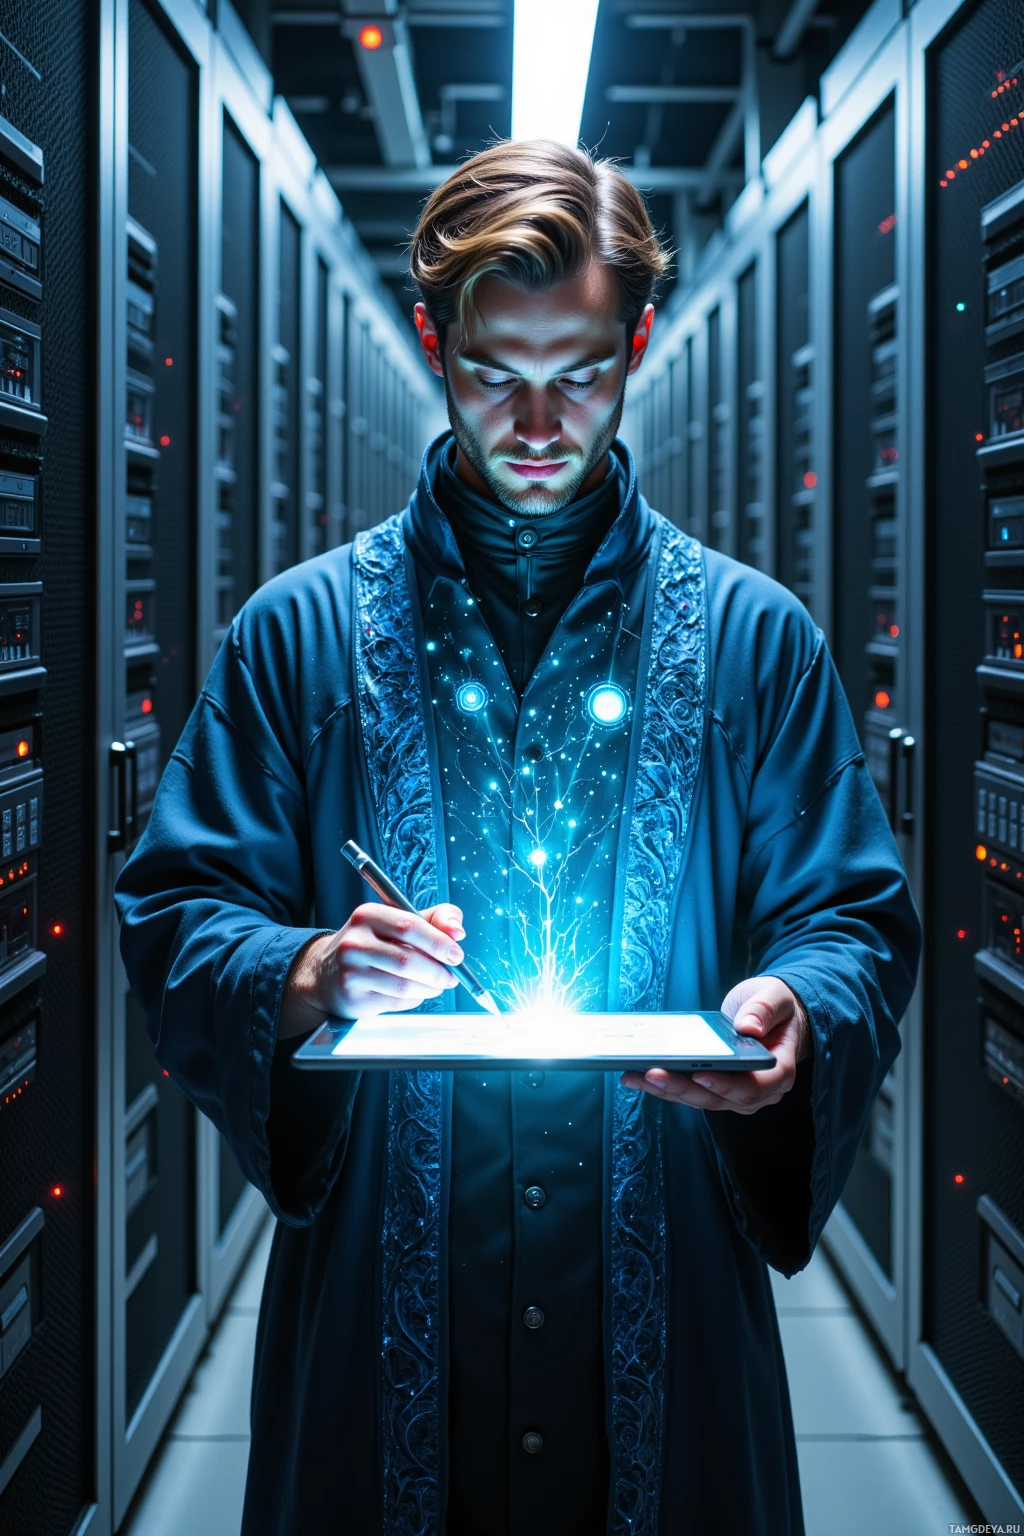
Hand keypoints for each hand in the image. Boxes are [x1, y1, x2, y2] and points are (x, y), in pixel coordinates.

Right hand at [279, 902, 465, 1038]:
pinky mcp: (354, 998)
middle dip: (438, 971)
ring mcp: (351, 971)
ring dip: (430, 988)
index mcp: (367, 915)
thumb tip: (457, 931)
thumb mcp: (399, 921)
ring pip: (404, 985)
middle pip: (408, 960)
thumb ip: (434, 919)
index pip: (409, 926)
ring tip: (437, 984)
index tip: (456, 954)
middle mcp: (354, 942)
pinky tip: (415, 992)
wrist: (327, 972)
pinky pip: (397, 1001)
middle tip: (452, 976)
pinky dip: (415, 998)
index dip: (439, 942)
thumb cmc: (374, 944)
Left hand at [620, 976, 811, 1114]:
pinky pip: (690, 1092)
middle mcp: (759, 1091)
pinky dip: (665, 1086)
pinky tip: (639, 1075)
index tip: (700, 1075)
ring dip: (667, 1090)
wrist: (771, 1017)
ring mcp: (735, 1094)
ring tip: (635, 1075)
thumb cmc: (775, 1008)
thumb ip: (764, 1010)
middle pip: (720, 1098)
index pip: (755, 1086)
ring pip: (700, 1099)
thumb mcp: (774, 997)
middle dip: (684, 1088)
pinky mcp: (716, 1089)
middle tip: (652, 1073)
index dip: (728, 1085)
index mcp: (778, 1071)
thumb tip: (748, 1027)